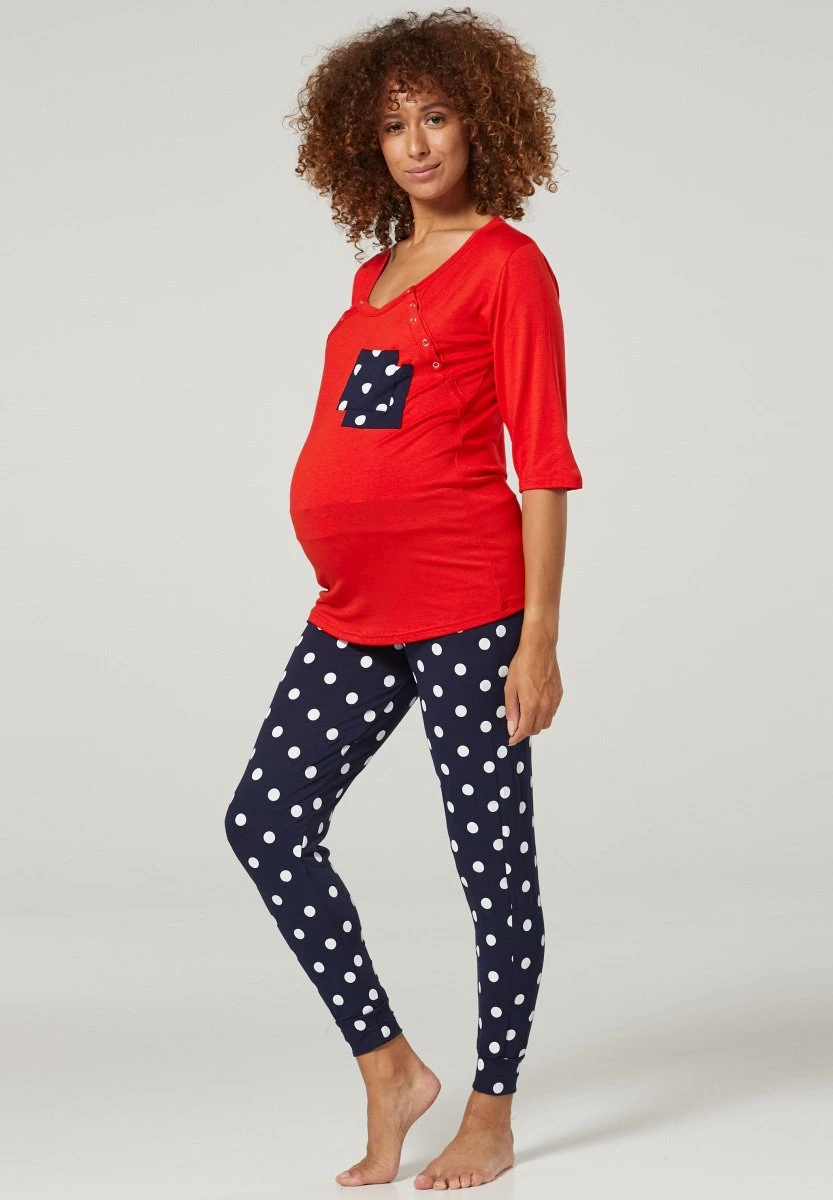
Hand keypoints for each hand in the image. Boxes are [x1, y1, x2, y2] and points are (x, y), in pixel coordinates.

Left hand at [504, 630, 562, 745]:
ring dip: (536, 724)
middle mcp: (545, 705)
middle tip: (516, 726)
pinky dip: (545, 715)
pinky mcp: (559, 693)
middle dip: (525, 731)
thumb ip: (511, 710)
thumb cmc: (522, 664)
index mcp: (532, 705)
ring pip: (546, 723)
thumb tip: (511, 727)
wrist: (540, 649)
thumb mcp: (510, 687)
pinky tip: (537, 707)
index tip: (511, 739)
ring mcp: (554, 700)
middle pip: (536, 729)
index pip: (525, 730)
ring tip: (526, 717)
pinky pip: (553, 712)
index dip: (516, 737)